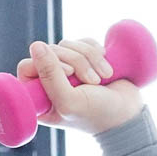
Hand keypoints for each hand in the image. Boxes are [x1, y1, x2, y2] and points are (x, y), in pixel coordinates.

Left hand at [15, 37, 142, 135]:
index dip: (47, 64)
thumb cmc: (97, 114)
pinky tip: (107, 68)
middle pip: (50, 51)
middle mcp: (49, 82)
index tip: (68, 75)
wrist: (130, 114)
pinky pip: (83, 42)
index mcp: (38, 97)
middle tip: (92, 82)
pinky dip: (97, 51)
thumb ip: (50, 75)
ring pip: (68, 45)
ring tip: (102, 78)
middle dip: (76, 63)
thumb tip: (36, 45)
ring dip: (89, 58)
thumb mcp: (69, 100)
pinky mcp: (85, 59)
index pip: (26, 66)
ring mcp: (67, 69)